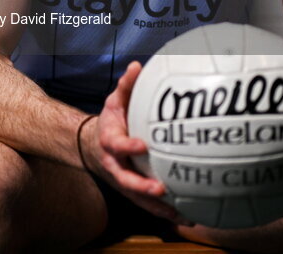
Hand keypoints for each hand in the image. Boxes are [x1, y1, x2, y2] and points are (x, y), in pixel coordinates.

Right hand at [83, 61, 189, 223]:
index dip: (128, 146)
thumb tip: (137, 66)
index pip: (117, 145)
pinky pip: (150, 204)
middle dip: (142, 187)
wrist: (95, 145)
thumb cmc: (112, 121)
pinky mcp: (134, 191)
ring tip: (180, 215)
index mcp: (110, 141)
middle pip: (126, 180)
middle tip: (160, 190)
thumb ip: (126, 86)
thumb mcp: (115, 101)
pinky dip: (166, 212)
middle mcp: (116, 165)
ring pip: (139, 199)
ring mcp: (124, 181)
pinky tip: (188, 217)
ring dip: (158, 207)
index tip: (142, 145)